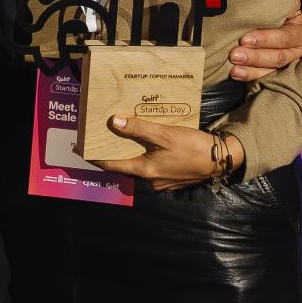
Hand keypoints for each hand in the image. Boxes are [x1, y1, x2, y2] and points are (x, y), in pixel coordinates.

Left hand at [90, 117, 243, 192]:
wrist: (223, 160)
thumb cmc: (194, 147)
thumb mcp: (165, 134)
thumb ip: (139, 129)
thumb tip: (114, 122)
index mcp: (145, 170)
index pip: (111, 165)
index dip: (93, 157)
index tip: (79, 148)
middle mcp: (151, 179)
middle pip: (124, 164)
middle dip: (112, 150)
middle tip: (100, 135)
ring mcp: (162, 180)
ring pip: (139, 164)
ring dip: (131, 151)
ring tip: (122, 133)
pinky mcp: (172, 177)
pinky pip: (152, 164)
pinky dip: (145, 153)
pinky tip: (147, 141)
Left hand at [228, 7, 301, 82]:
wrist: (275, 12)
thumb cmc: (274, 4)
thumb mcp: (279, 1)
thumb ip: (271, 4)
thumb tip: (251, 2)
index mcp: (299, 29)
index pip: (285, 37)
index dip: (265, 39)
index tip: (245, 39)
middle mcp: (297, 47)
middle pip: (278, 56)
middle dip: (255, 57)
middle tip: (235, 55)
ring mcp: (288, 60)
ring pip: (272, 69)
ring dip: (251, 69)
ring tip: (234, 68)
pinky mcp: (277, 69)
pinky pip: (265, 76)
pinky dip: (249, 75)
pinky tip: (236, 73)